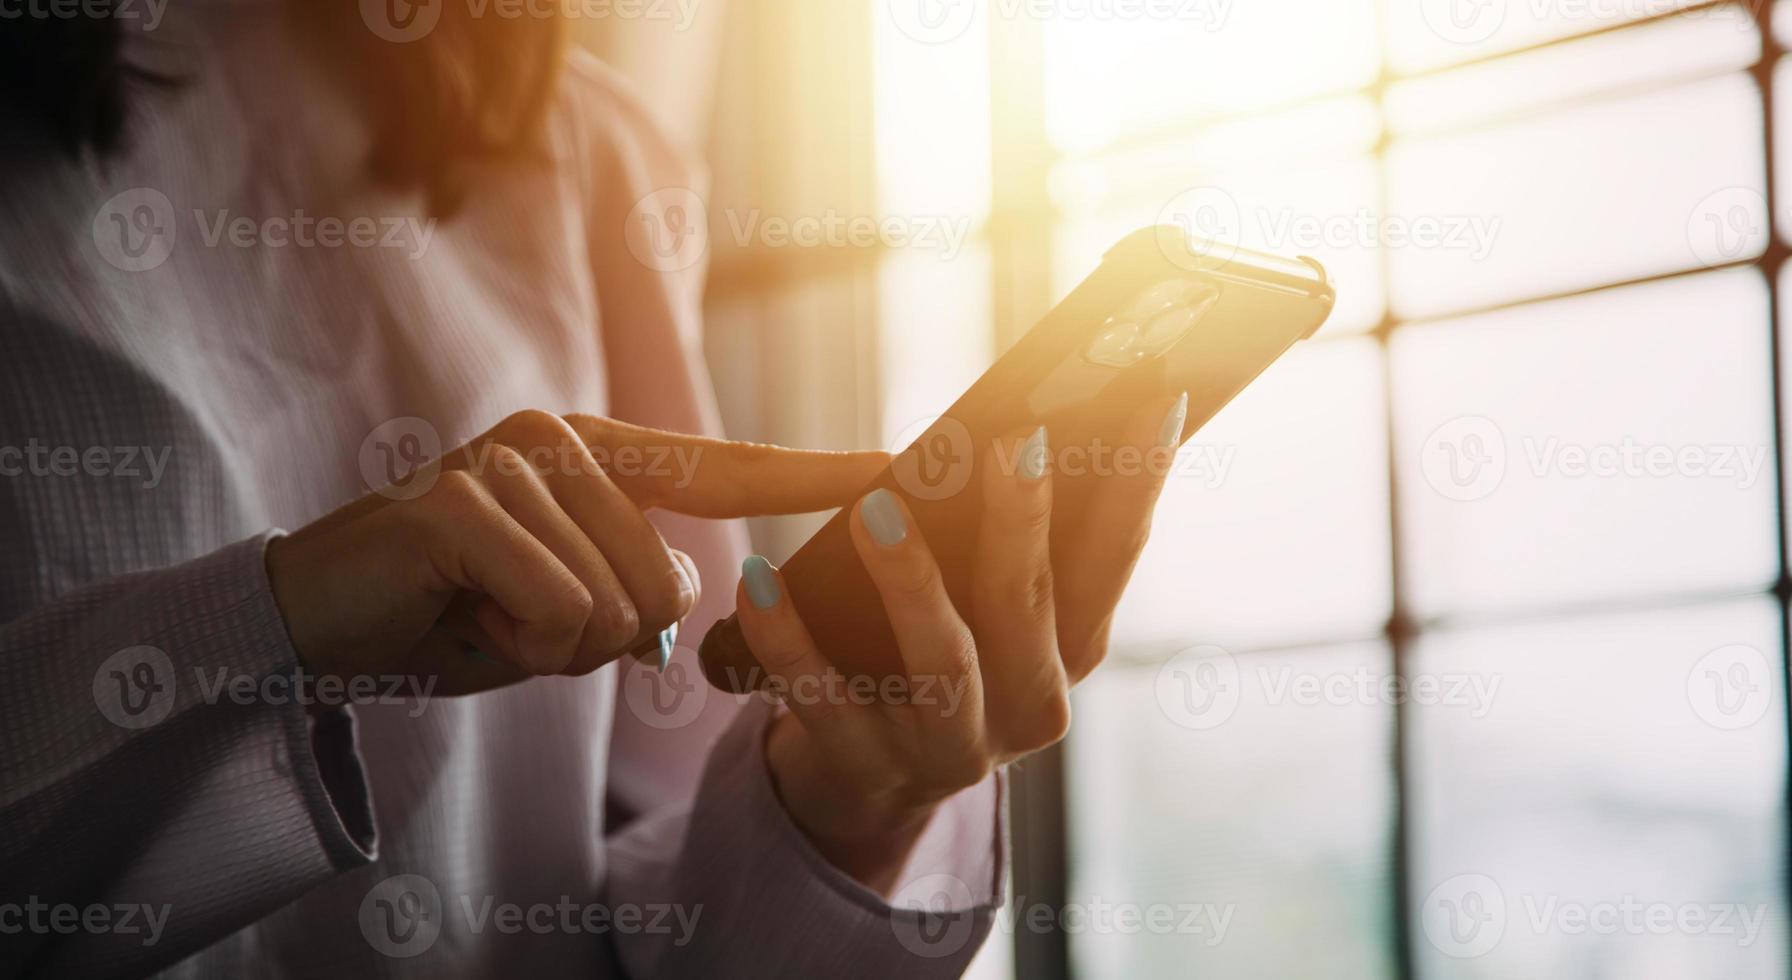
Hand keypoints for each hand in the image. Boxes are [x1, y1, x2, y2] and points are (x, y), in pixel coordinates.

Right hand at [268, 410, 886, 695]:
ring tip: (480, 611)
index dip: (816, 474)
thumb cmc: (456, 614)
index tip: (899, 465)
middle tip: (514, 619)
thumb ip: (638, 597)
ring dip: (546, 646)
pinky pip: (554, 612)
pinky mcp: (457, 500)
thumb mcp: (567, 618)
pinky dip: (511, 645)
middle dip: (595, 640)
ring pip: (612, 607)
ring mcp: (507, 457)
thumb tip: (687, 593)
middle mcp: (561, 437)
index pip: (728, 467)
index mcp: (601, 456)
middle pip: (665, 585)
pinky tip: (457, 612)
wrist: (324, 621)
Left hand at [734, 394, 1186, 890]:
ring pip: (943, 664)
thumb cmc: (934, 649)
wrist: (866, 778)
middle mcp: (1030, 705)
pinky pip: (824, 698)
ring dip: (912, 583)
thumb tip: (1016, 424)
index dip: (1137, 483)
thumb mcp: (982, 603)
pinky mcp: (870, 768)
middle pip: (1030, 607)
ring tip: (876, 513)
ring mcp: (955, 748)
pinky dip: (788, 638)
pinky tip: (757, 579)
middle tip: (1016, 441)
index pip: (1112, 559)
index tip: (1154, 398)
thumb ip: (1004, 536)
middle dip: (1025, 524)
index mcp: (1071, 652)